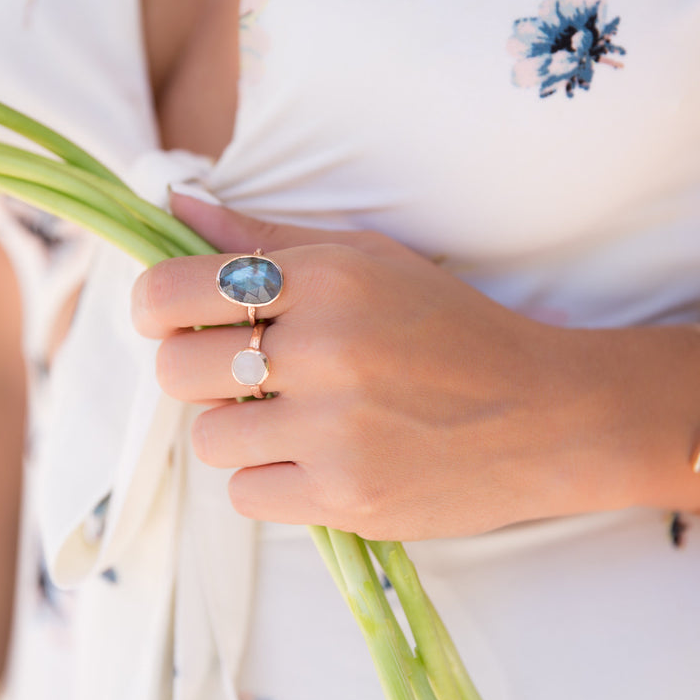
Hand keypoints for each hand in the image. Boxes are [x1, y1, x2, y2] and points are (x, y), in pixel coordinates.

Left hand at [131, 194, 639, 539]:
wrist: (546, 414)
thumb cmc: (452, 327)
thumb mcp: (369, 258)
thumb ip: (264, 235)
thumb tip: (172, 202)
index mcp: (325, 278)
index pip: (174, 290)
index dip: (154, 308)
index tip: (170, 318)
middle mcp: (325, 349)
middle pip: (175, 371)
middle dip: (194, 373)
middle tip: (242, 372)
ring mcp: (336, 430)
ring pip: (209, 440)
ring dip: (239, 432)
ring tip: (294, 418)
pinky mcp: (348, 497)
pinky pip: (245, 495)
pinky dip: (269, 481)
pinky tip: (316, 459)